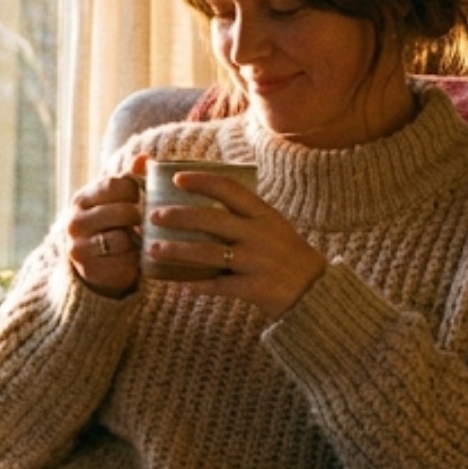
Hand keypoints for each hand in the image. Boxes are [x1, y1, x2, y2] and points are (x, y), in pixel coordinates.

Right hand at [66, 155, 146, 298]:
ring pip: (122, 238)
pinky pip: (123, 260)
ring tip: (135, 239)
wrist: (94, 264)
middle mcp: (75, 222)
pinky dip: (132, 258)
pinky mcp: (91, 269)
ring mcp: (79, 247)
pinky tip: (130, 255)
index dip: (135, 191)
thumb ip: (130, 179)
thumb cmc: (110, 224)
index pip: (116, 185)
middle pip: (123, 212)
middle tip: (142, 222)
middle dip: (138, 217)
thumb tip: (144, 158)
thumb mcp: (116, 200)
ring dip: (135, 240)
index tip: (138, 199)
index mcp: (82, 199)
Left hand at [145, 169, 325, 320]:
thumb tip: (207, 199)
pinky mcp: (254, 287)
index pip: (229, 188)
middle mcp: (259, 234)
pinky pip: (218, 285)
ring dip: (177, 251)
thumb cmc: (287, 254)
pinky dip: (196, 285)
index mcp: (263, 214)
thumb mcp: (274, 226)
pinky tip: (177, 284)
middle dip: (178, 216)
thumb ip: (246, 215)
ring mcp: (256, 261)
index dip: (201, 180)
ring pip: (208, 253)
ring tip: (153, 250)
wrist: (314, 290)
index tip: (176, 178)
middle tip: (154, 215)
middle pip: (211, 220)